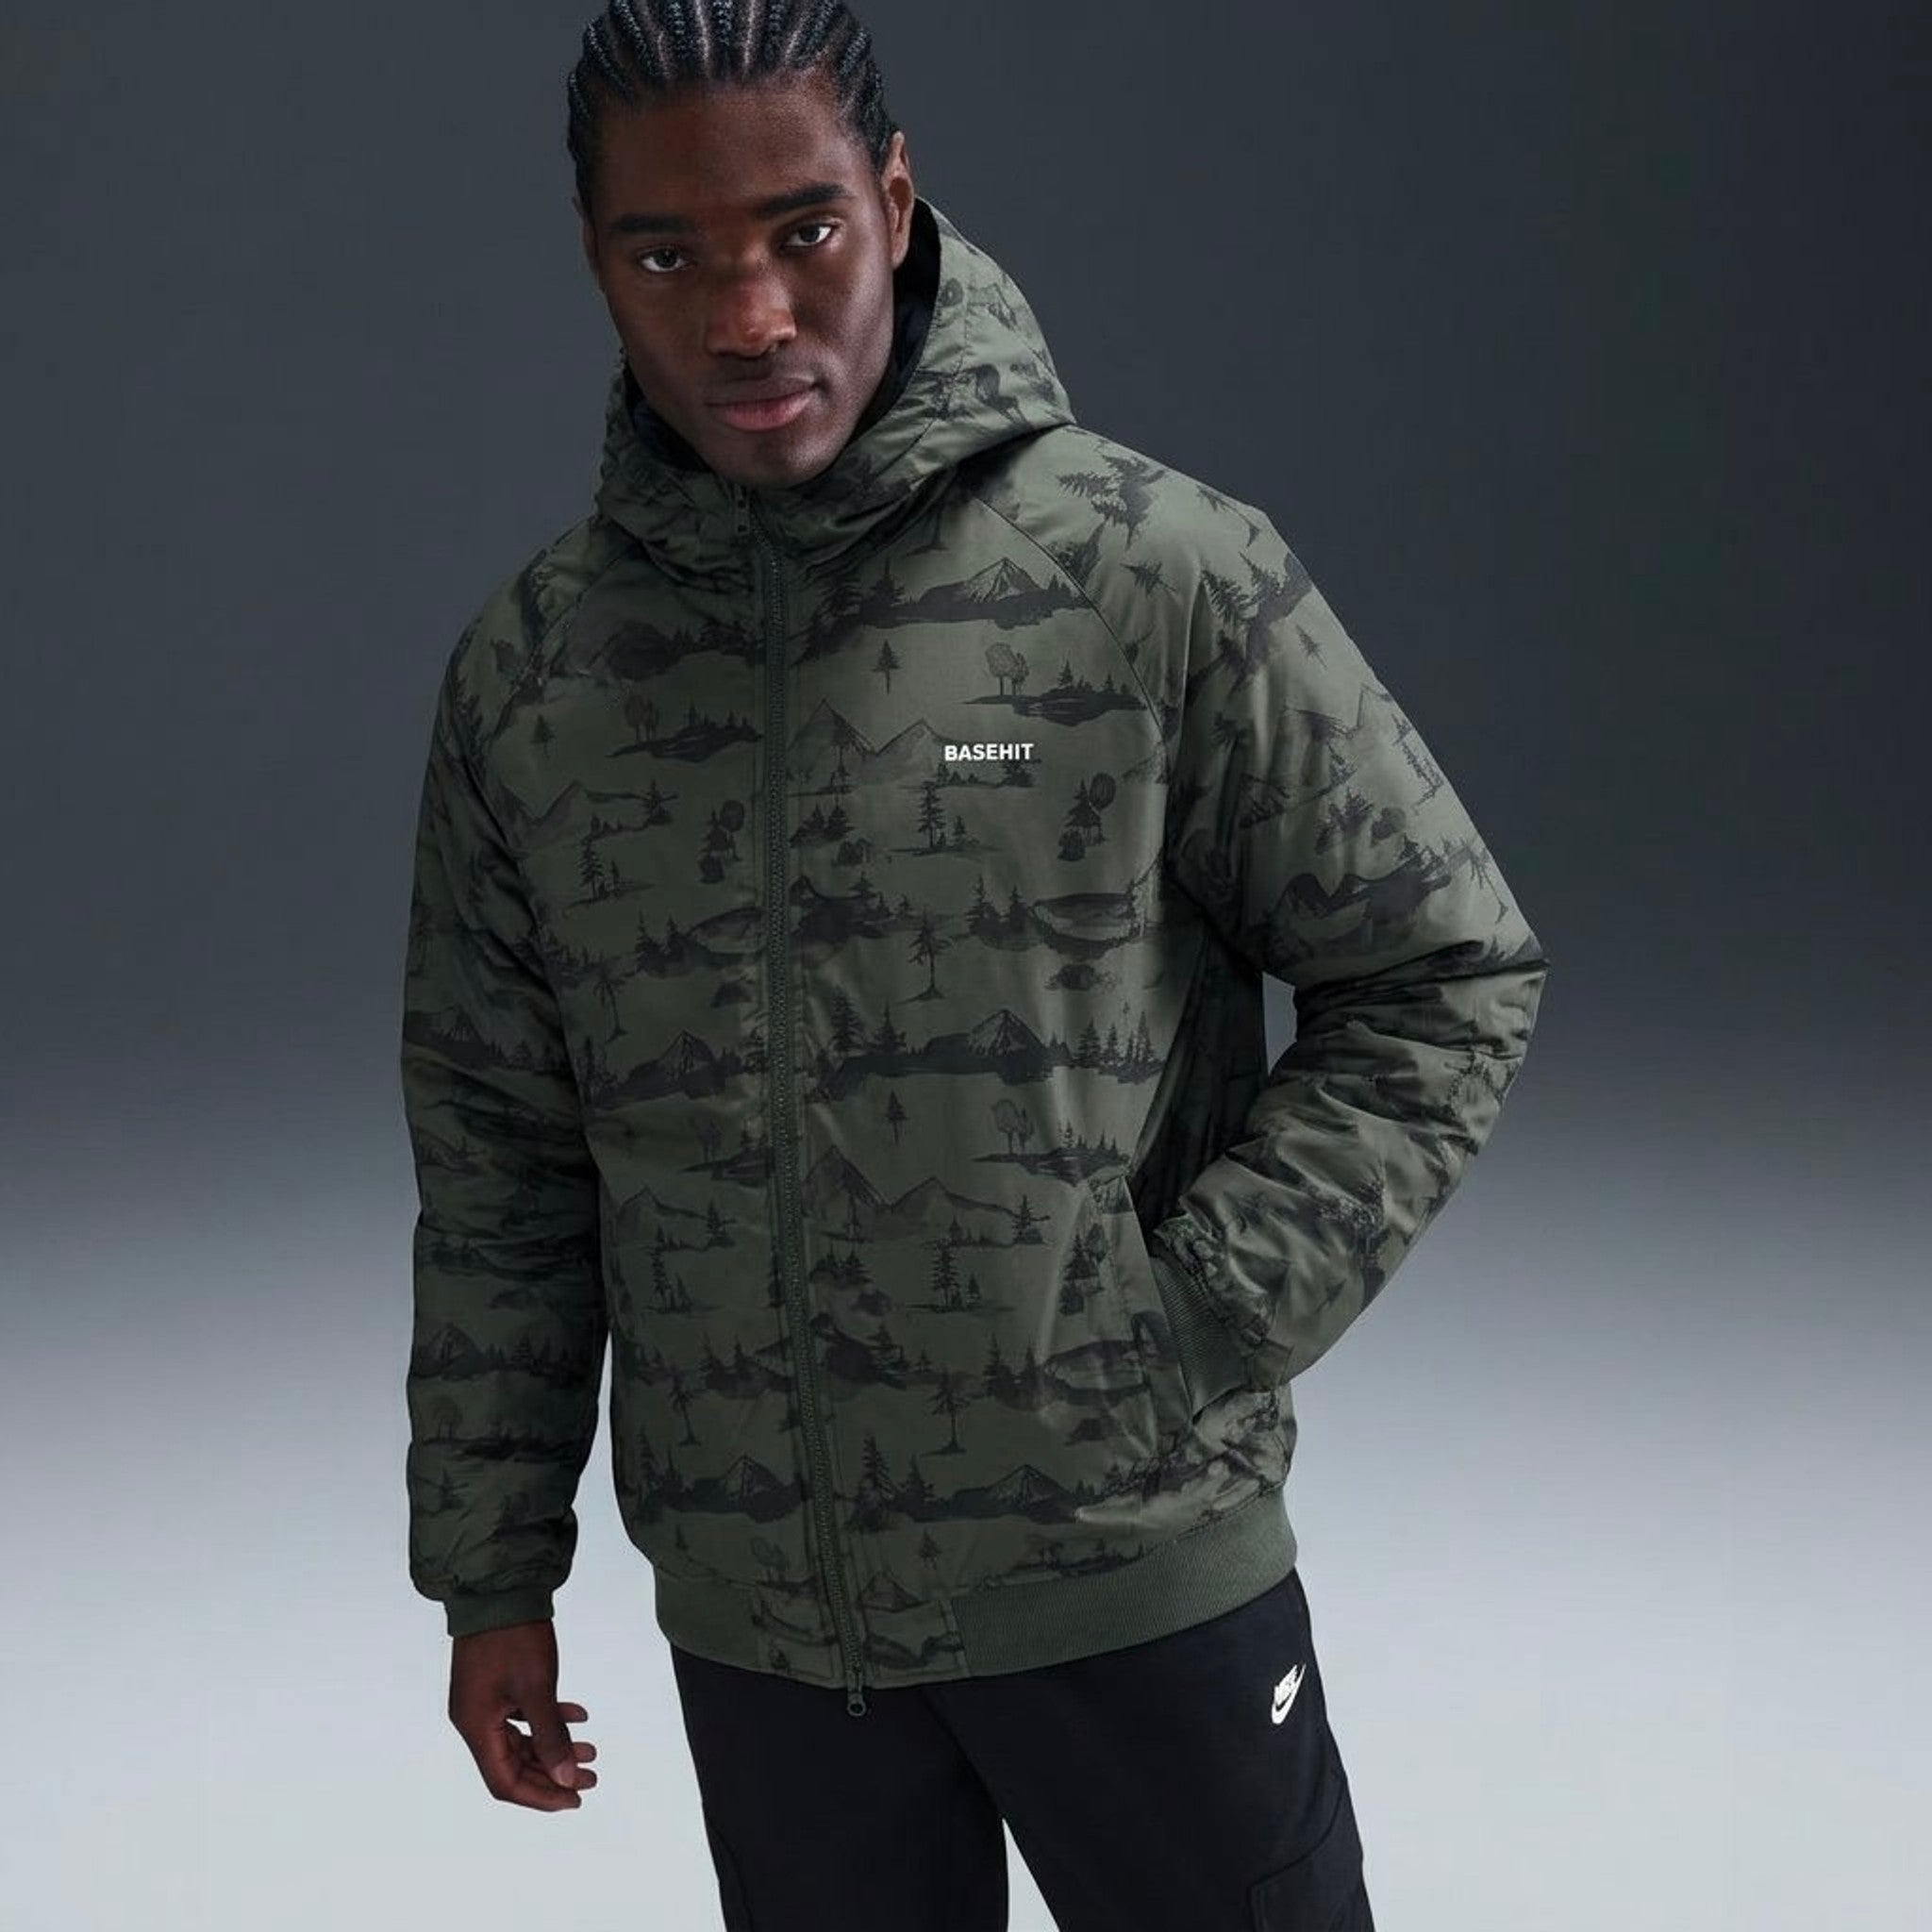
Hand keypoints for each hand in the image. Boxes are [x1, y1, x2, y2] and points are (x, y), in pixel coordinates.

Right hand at [448, 1618, 598, 1810]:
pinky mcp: (495, 1683)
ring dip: (554, 1747)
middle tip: (590, 1777)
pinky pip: (522, 1713)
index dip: (540, 1796)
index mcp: (477, 1727)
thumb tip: (566, 1778)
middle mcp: (475, 1719)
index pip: (505, 1782)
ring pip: (521, 1739)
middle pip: (514, 1764)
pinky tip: (578, 1715)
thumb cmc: (514, 1636)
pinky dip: (548, 1718)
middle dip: (553, 1774)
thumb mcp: (537, 1688)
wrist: (500, 1587)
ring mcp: (484, 1700)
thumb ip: (551, 1736)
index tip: (574, 1799)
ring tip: (591, 1751)